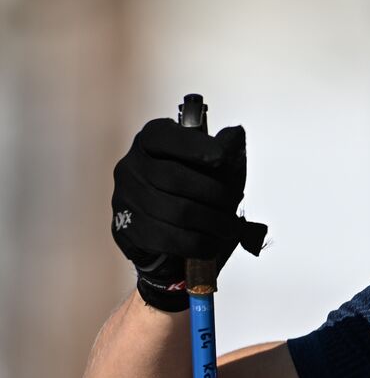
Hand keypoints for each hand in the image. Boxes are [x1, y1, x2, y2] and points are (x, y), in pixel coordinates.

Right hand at [111, 118, 266, 311]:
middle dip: (215, 193)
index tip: (222, 158)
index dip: (194, 146)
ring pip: (177, 212)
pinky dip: (201, 243)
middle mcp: (131, 167)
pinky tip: (213, 243)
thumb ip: (223, 150)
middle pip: (175, 178)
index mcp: (149, 143)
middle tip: (235, 203)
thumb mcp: (210, 167)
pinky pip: (172, 239)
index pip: (165, 137)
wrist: (164, 232)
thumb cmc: (191, 192)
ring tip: (230, 227)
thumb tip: (237, 134)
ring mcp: (125, 198)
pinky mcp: (127, 229)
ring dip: (214, 222)